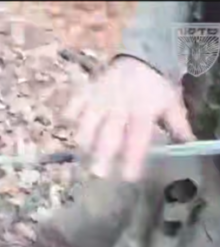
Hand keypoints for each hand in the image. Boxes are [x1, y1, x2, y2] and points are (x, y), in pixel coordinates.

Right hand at [65, 56, 194, 180]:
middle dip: (102, 156)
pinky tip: (71, 126)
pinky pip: (72, 106)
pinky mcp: (85, 91)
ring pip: (86, 123)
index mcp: (143, 110)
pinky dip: (69, 117)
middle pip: (109, 135)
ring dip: (84, 140)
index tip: (129, 177)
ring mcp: (99, 98)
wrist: (138, 57)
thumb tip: (189, 144)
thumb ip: (178, 125)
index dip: (133, 159)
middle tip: (98, 174)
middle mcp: (120, 106)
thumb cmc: (154, 86)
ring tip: (83, 153)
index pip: (138, 138)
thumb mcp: (171, 103)